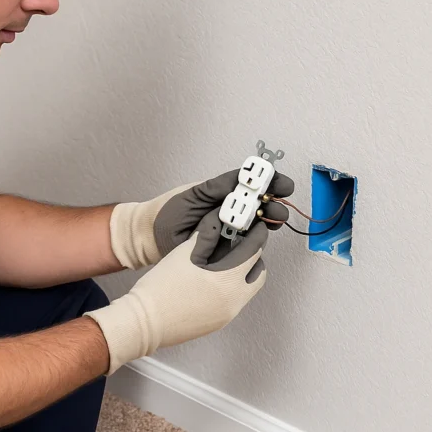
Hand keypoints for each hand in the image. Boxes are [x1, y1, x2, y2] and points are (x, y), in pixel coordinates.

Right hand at [87, 209, 268, 374]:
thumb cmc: (159, 290)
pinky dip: (230, 287)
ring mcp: (227, 314)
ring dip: (243, 274)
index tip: (255, 228)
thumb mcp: (184, 253)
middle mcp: (233, 300)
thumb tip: (217, 222)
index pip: (253, 251)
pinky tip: (212, 280)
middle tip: (240, 244)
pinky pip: (234, 301)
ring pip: (247, 289)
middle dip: (253, 257)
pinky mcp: (218, 322)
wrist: (143, 322)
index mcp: (227, 280)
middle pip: (258, 273)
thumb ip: (206, 236)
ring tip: (224, 262)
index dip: (256, 235)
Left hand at [109, 169, 294, 270]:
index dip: (270, 184)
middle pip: (261, 207)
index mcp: (225, 194)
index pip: (253, 185)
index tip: (282, 185)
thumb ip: (218, 187)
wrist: (149, 237)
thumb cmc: (168, 211)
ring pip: (257, 227)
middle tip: (277, 209)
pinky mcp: (225, 251)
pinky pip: (245, 248)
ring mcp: (230, 232)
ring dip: (268, 223)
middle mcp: (230, 212)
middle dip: (273, 206)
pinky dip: (254, 244)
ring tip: (272, 222)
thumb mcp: (194, 193)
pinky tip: (257, 240)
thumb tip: (243, 179)